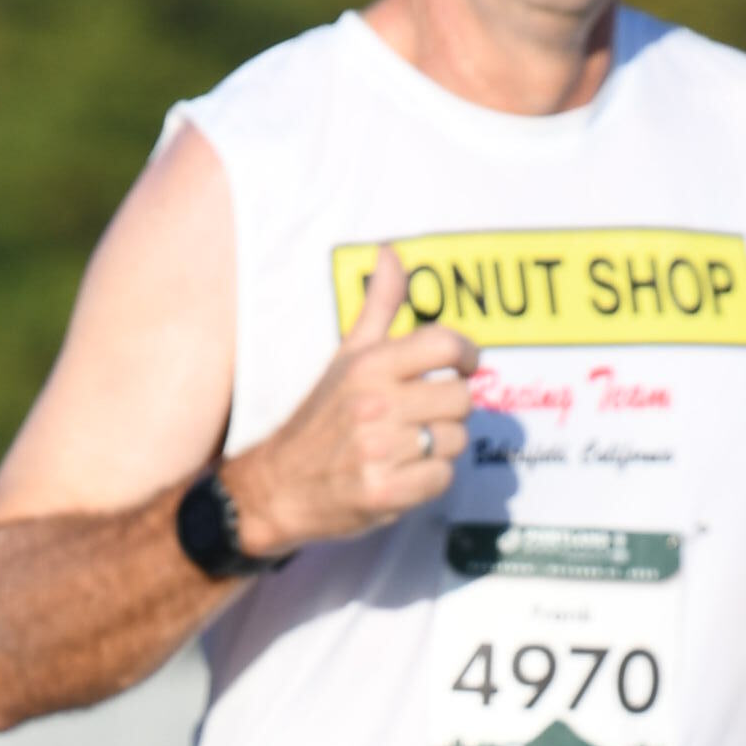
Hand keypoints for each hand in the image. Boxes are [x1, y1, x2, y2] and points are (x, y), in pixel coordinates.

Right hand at [223, 247, 478, 554]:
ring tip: (408, 448)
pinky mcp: (384, 493)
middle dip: (450, 410)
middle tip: (423, 418)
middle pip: (460, 399)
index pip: (443, 345)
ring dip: (440, 447)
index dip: (468, 354)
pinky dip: (429, 479)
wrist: (277, 486)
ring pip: (455, 440)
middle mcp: (374, 404)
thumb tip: (391, 252)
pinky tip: (403, 475)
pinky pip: (442, 478)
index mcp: (368, 367)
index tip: (467, 365)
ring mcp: (379, 450)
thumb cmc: (320, 418)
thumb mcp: (346, 357)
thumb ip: (377, 308)